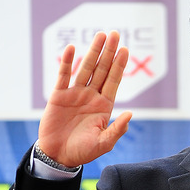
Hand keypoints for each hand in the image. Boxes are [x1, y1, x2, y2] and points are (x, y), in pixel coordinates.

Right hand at [38, 31, 132, 166]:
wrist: (59, 156)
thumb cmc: (82, 152)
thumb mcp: (103, 144)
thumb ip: (117, 130)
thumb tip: (130, 114)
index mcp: (104, 107)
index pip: (113, 81)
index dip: (119, 66)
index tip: (125, 50)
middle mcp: (91, 96)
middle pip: (102, 70)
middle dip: (108, 52)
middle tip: (115, 33)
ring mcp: (75, 94)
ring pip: (85, 68)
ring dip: (93, 52)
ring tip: (100, 35)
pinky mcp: (59, 95)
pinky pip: (63, 75)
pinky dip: (67, 62)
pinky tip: (72, 48)